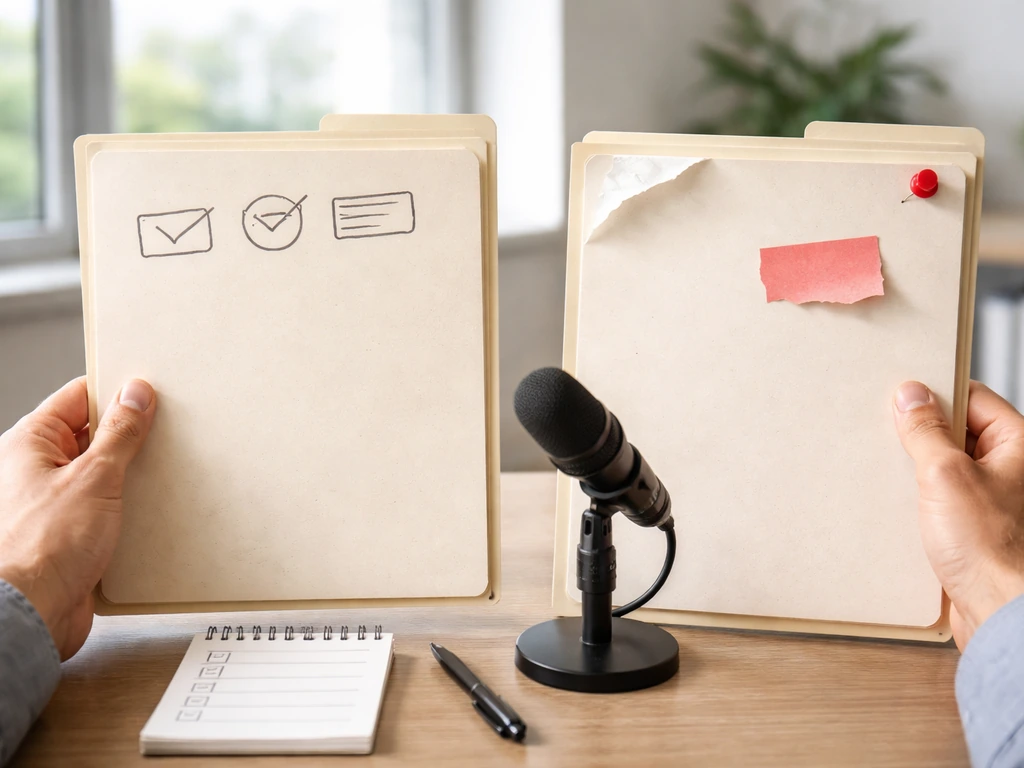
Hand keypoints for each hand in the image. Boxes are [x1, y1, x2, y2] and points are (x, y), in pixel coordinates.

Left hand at [0, 377, 155, 659]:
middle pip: (90, 436)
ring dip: (131, 476)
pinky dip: (129, 508)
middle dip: (129, 437)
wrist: (32, 613)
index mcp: (29, 444)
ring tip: (160, 474)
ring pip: (102, 475)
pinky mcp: (70, 535)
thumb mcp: (95, 476)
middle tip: (164, 434)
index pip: (76, 398)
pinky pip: (106, 509)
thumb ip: (119, 433)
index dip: (114, 392)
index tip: (150, 392)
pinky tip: (151, 510)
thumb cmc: (41, 548)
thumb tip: (135, 395)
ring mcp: (53, 504)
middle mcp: (35, 471)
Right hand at [893, 380, 1023, 649]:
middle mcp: (1011, 471)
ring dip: (917, 472)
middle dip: (920, 436)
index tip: (901, 396)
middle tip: (891, 437)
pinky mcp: (975, 530)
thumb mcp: (945, 474)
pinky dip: (918, 501)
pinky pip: (941, 501)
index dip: (936, 394)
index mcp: (1019, 446)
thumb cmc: (995, 552)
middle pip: (957, 433)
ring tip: (894, 476)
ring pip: (945, 469)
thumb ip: (926, 431)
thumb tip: (912, 396)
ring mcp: (993, 501)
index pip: (974, 398)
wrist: (1000, 614)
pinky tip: (899, 508)